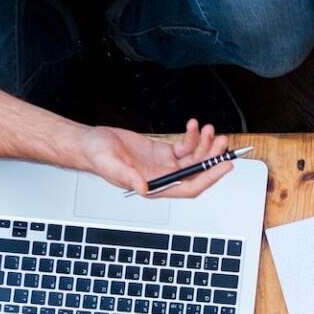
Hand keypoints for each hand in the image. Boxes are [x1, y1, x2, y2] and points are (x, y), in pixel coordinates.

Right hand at [79, 119, 231, 197]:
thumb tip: (143, 188)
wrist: (90, 142)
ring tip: (210, 130)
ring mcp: (165, 165)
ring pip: (194, 158)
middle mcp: (163, 178)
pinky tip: (194, 125)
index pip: (189, 187)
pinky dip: (192, 136)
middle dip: (212, 157)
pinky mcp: (163, 152)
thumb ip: (127, 177)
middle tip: (222, 142)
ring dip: (205, 145)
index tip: (223, 166)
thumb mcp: (110, 164)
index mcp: (155, 187)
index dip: (209, 178)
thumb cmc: (97, 156)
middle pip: (196, 172)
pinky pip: (184, 146)